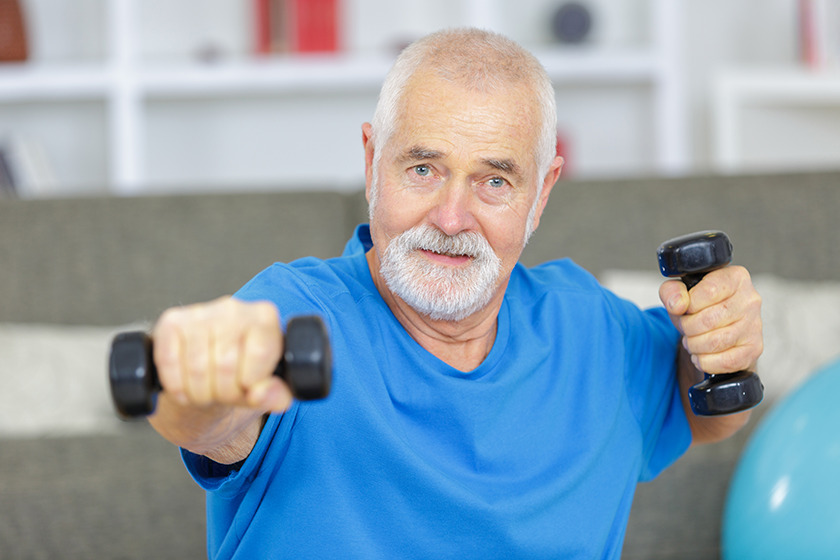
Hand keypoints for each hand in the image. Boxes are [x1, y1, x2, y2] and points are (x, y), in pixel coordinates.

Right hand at [152, 296, 292, 412]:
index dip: (251, 383)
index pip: (259, 355)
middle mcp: (233, 308)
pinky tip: (185, 388)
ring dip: (199, 393)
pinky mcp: (172, 322)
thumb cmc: (244, 372)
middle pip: (226, 365)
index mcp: (264, 317)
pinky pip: (169, 362)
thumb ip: (277, 394)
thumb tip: (260, 394)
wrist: (211, 365)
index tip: (248, 387)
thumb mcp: (269, 387)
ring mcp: (200, 312)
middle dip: (224, 393)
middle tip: (223, 394)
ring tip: (207, 392)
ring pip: (197, 368)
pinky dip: (176, 385)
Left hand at [659, 266, 762, 373]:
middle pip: (709, 320)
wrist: (718, 327)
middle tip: (686, 328)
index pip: (709, 291)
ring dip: (694, 345)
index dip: (689, 305)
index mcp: (735, 278)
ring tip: (692, 340)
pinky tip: (702, 354)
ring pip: (716, 342)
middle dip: (688, 328)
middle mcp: (750, 300)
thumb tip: (677, 304)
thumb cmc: (701, 306)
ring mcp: (755, 325)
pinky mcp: (754, 349)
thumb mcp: (681, 292)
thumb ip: (672, 290)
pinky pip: (726, 361)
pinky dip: (705, 361)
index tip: (686, 309)